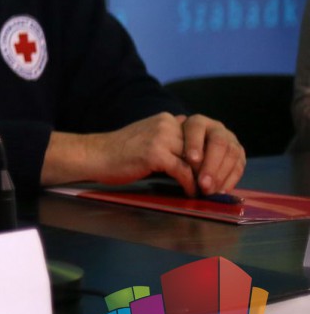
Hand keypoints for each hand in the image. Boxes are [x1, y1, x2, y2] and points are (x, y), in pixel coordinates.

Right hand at [42, 113, 244, 195]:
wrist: (94, 155)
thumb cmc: (120, 153)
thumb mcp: (150, 139)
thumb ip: (171, 143)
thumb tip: (196, 161)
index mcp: (167, 119)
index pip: (200, 137)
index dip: (212, 156)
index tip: (219, 173)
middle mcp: (167, 123)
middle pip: (202, 148)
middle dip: (212, 169)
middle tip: (219, 187)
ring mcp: (161, 137)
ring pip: (196, 160)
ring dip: (204, 179)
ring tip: (208, 192)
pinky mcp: (155, 153)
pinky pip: (183, 172)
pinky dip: (190, 185)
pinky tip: (190, 193)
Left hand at [180, 114, 245, 194]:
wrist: (192, 150)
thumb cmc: (176, 148)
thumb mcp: (172, 145)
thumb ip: (173, 149)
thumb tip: (174, 164)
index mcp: (197, 122)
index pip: (197, 128)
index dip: (194, 144)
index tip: (190, 160)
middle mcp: (216, 128)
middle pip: (219, 142)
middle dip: (211, 165)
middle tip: (202, 184)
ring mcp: (230, 140)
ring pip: (231, 154)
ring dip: (221, 175)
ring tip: (209, 191)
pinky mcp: (239, 154)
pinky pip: (239, 167)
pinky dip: (230, 180)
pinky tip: (220, 191)